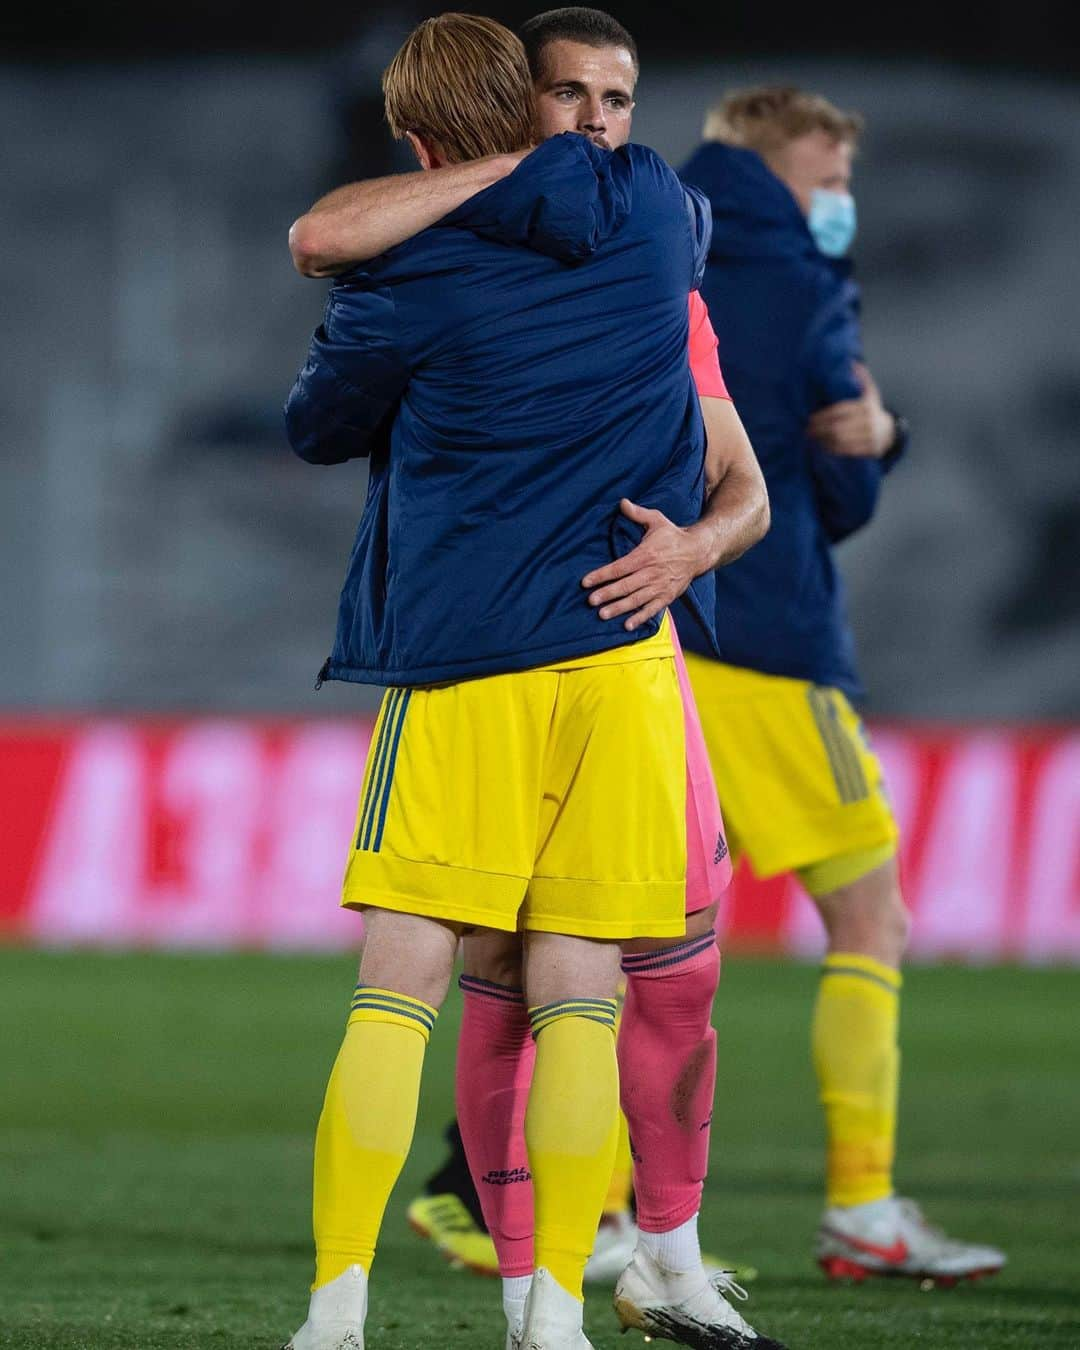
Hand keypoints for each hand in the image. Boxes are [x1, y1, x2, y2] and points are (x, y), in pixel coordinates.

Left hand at [581, 499, 702, 631]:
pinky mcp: (667, 596)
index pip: (619, 567)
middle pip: (625, 586)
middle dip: (607, 594)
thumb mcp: (657, 520)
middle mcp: (651, 573)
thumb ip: (637, 513)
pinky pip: (652, 609)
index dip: (601, 575)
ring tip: (603, 615)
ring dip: (619, 608)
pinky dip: (640, 618)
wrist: (698, 551)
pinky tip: (627, 625)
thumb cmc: (673, 535)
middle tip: (590, 601)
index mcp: (645, 555)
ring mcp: (659, 586)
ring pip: (636, 599)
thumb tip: (621, 502)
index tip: (585, 582)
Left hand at [807, 362, 894, 457]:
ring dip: (823, 440)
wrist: (889, 432)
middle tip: (807, 430)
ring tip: (812, 439)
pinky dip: (832, 449)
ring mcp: (870, 437)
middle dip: (820, 430)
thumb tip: (852, 362)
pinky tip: (823, 447)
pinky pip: (847, 451)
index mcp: (866, 406)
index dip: (822, 416)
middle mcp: (869, 422)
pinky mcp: (870, 449)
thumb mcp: (870, 393)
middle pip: (838, 427)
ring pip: (841, 440)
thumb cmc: (872, 410)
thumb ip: (862, 379)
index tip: (810, 419)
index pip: (839, 411)